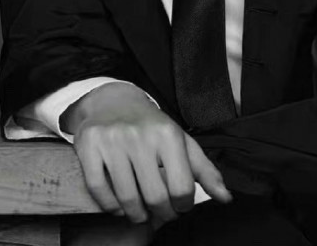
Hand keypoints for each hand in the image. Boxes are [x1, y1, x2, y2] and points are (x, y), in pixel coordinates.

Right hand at [66, 82, 232, 225]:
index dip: (183, 206)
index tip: (179, 205)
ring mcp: (113, 140)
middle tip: (160, 213)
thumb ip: (205, 170)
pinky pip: (99, 190)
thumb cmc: (152, 127)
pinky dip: (110, 206)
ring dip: (135, 214)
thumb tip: (226, 198)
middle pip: (155, 197)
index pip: (182, 188)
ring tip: (140, 212)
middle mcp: (140, 135)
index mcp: (168, 133)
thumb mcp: (181, 141)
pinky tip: (118, 205)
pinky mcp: (89, 145)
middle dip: (160, 214)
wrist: (114, 101)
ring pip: (127, 198)